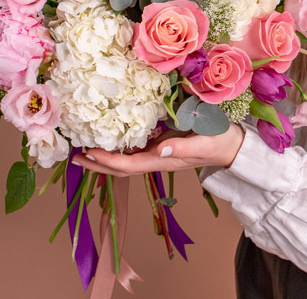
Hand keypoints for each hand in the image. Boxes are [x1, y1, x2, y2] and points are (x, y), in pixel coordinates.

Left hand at [71, 124, 244, 176]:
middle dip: (97, 164)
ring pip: (126, 160)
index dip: (106, 161)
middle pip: (120, 168)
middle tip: (74, 156)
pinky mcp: (162, 144)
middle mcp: (156, 159)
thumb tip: (159, 151)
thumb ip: (183, 147)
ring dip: (104, 157)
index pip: (128, 166)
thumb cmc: (219, 141)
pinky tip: (111, 138)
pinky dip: (119, 146)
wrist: (232, 145)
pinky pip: (135, 150)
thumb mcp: (204, 142)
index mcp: (162, 161)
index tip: (88, 152)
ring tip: (85, 148)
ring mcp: (158, 153)